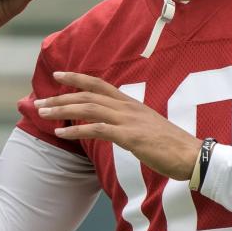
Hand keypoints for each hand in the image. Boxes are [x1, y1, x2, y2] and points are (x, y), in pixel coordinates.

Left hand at [36, 72, 201, 179]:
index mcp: (131, 104)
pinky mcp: (130, 136)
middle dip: (61, 97)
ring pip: (89, 109)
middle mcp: (128, 107)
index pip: (100, 84)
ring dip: (63, 110)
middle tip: (39, 102)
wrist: (191, 155)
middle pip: (89, 95)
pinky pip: (98, 130)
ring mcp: (129, 120)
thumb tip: (111, 126)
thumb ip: (128, 123)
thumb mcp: (146, 127)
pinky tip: (61, 134)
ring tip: (44, 114)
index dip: (78, 78)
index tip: (58, 75)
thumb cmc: (170, 145)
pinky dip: (77, 131)